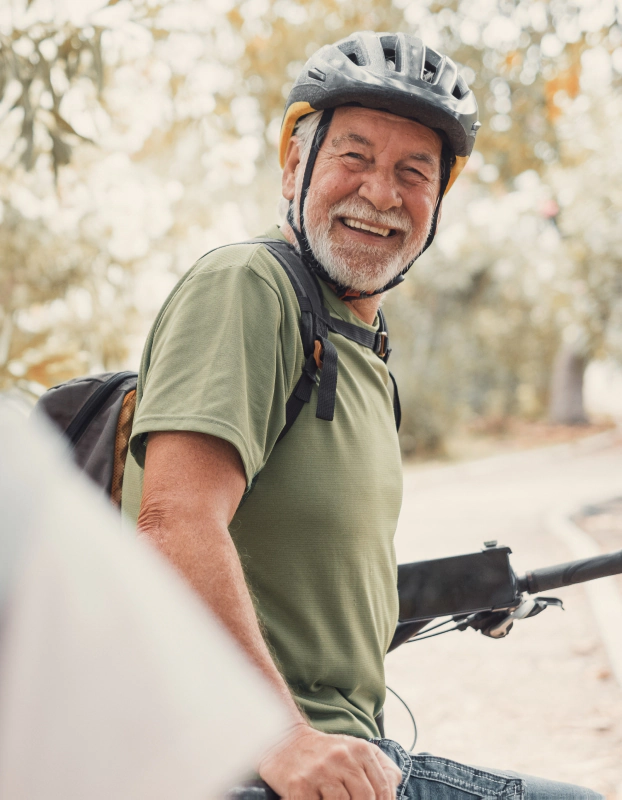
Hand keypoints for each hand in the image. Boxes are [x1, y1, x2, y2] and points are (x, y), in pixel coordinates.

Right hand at [258, 723, 401, 798]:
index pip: (382, 788)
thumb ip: (381, 768)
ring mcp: (320, 772)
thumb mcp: (355, 750)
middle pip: (366, 799)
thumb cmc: (325, 752)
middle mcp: (341, 757)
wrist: (284, 741)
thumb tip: (394, 790)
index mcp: (359, 749)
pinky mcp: (300, 786)